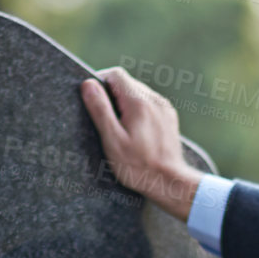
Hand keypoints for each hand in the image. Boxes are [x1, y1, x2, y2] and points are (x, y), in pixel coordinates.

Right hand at [79, 67, 199, 220]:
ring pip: (139, 94)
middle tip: (106, 119)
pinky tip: (136, 133)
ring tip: (121, 129)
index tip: (93, 98)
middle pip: (127, 83)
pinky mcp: (169, 118)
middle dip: (112, 95)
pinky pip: (150, 105)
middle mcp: (155, 100)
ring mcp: (164, 108)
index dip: (100, 81)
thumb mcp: (112, 141)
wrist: (170, 182)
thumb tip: (88, 85)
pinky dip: (139, 112)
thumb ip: (100, 110)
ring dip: (126, 104)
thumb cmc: (139, 166)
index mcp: (139, 102)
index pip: (116, 75)